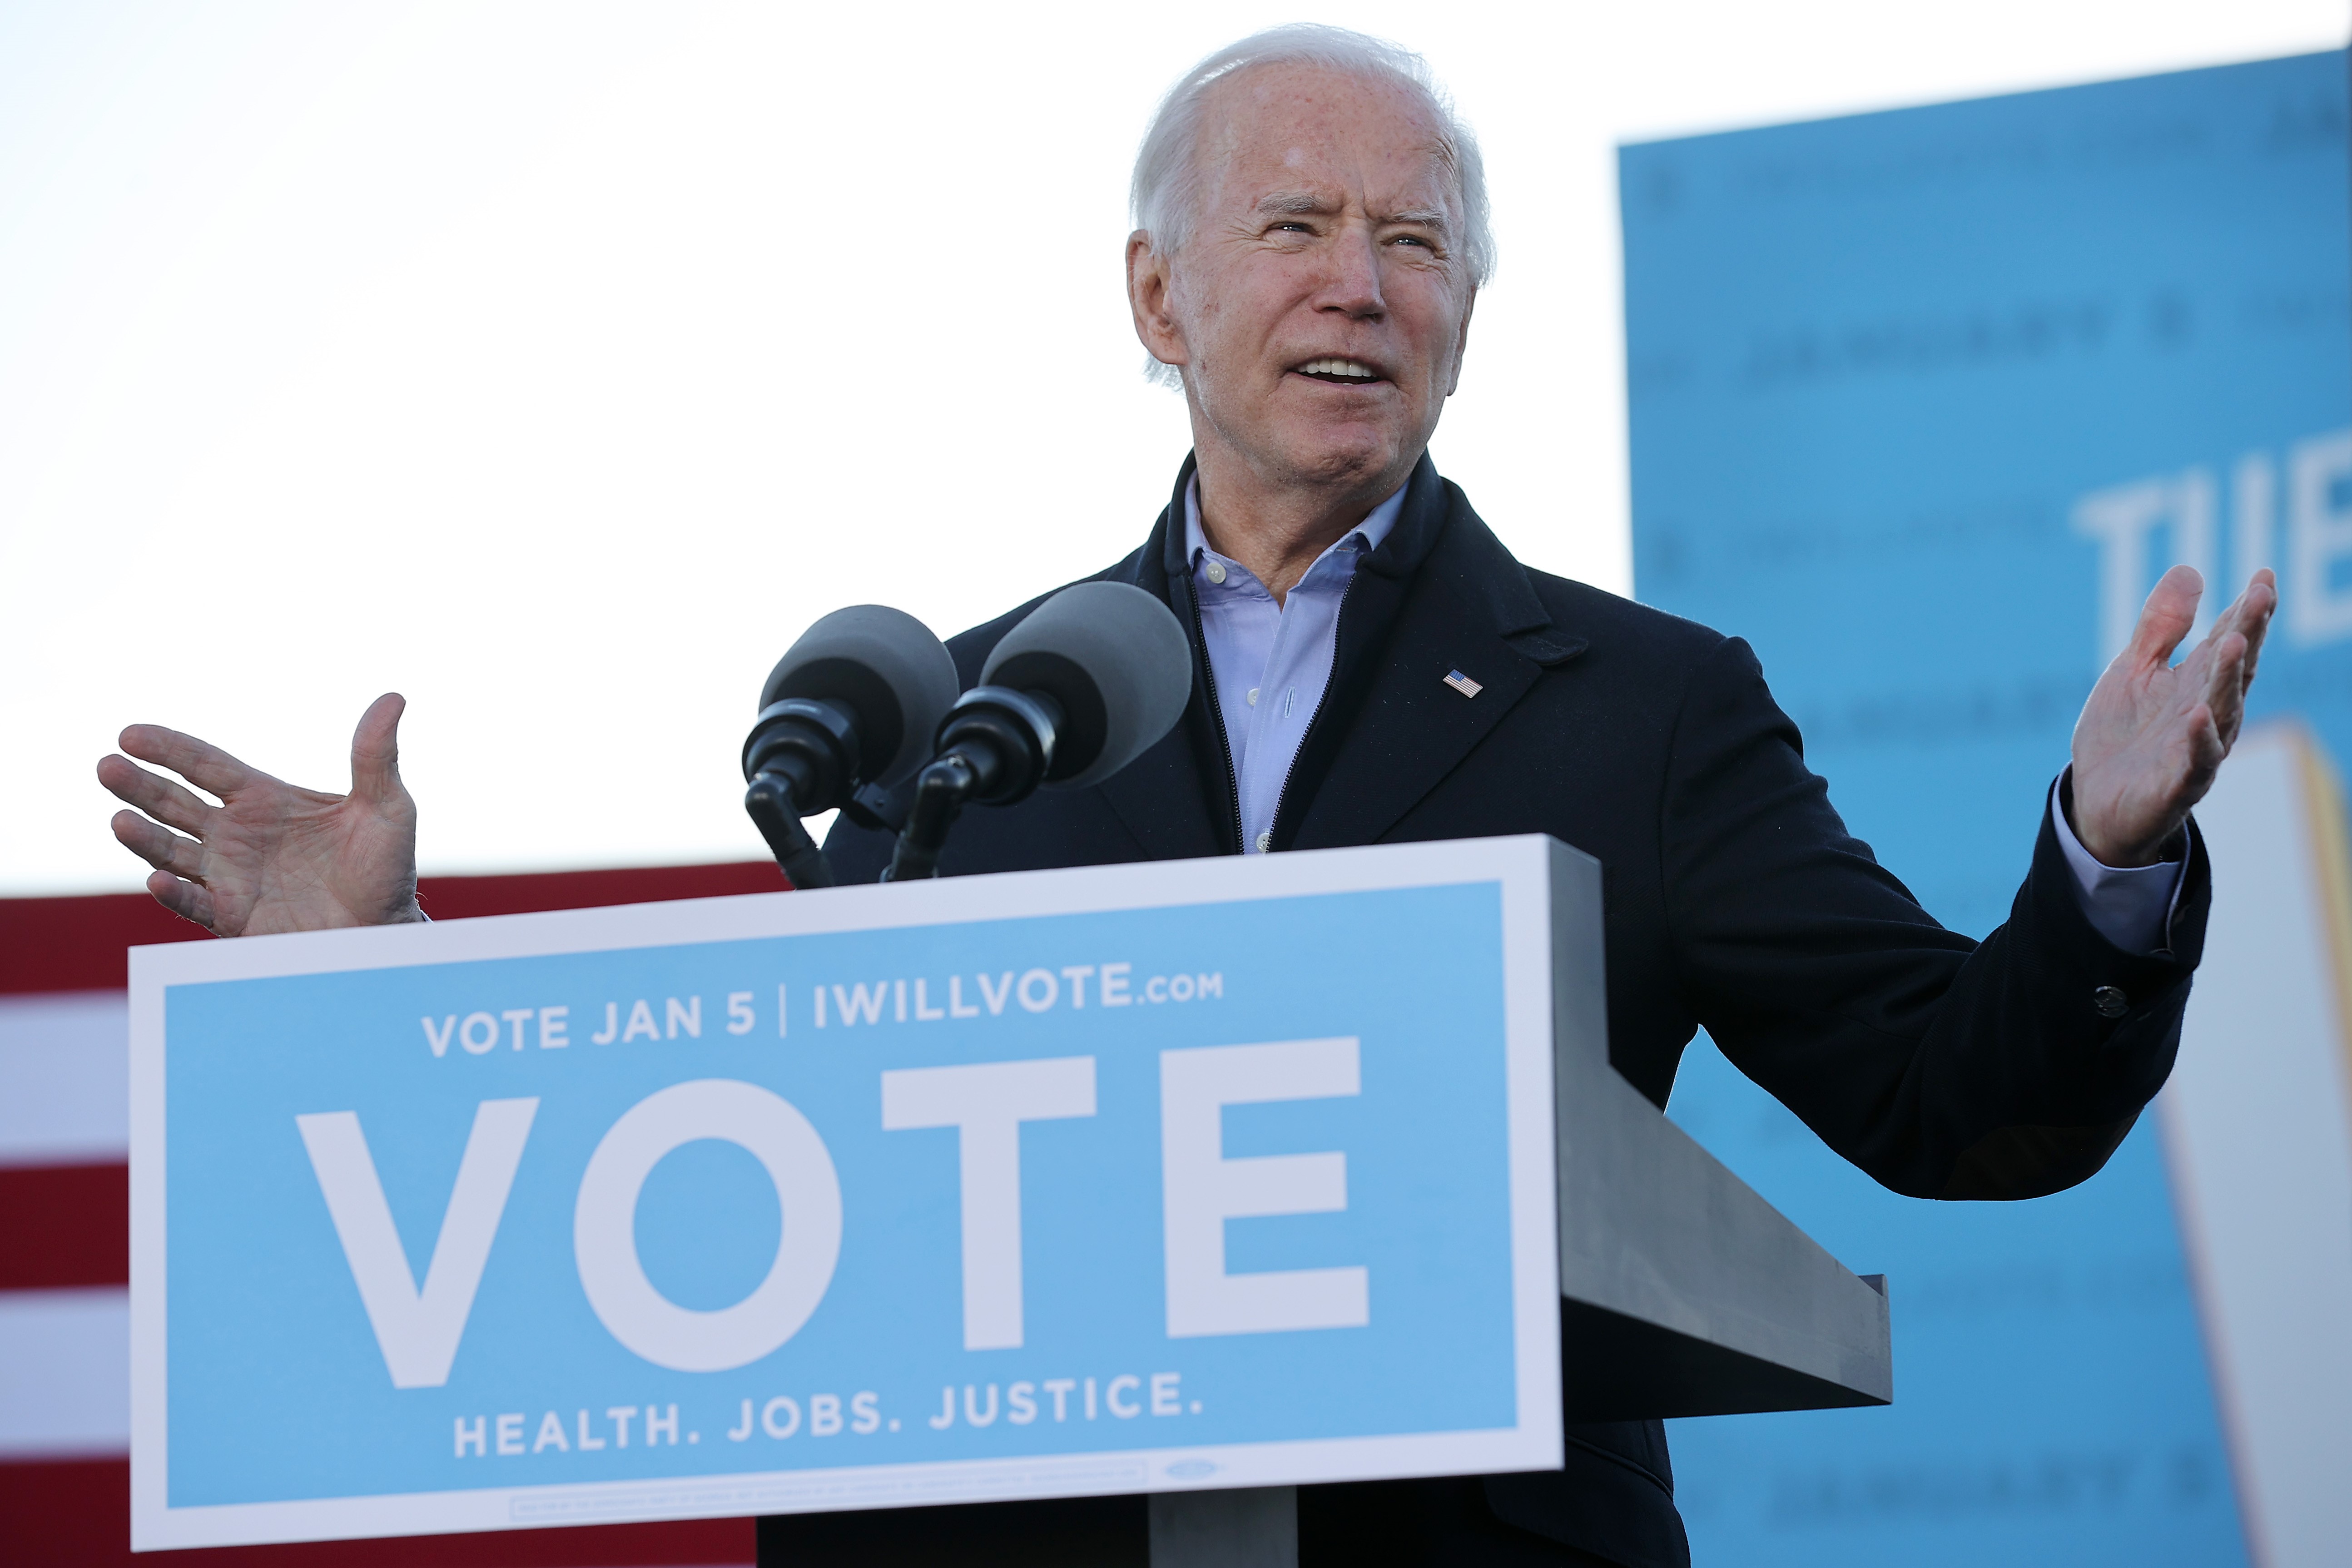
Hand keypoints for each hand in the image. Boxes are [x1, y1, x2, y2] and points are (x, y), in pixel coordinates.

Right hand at [96, 693, 424, 934]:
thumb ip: (376, 756)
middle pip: (175, 803)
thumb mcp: (387, 807)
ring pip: (171, 852)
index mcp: (265, 800)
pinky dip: (174, 893)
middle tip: (107, 766)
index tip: (130, 734)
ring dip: (145, 838)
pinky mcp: (233, 917)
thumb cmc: (387, 868)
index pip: (206, 766)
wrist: (386, 930)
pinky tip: (157, 879)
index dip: (169, 749)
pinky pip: (194, 903)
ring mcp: (230, 876)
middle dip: (139, 786)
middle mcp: (237, 835)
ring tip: (120, 821)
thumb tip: (394, 698)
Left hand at [2070, 566, 2275, 865]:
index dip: (2247, 609)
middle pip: (2234, 668)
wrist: (2096, 802)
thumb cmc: (2122, 734)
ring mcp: (2196, 748)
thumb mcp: (2133, 670)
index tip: (2263, 575)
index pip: (2229, 639)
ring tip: (2234, 641)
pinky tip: (2197, 715)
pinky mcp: (2177, 785)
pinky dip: (2199, 739)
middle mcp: (2207, 711)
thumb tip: (2189, 569)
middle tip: (2261, 595)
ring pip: (2223, 710)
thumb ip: (2160, 627)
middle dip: (2249, 632)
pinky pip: (2195, 762)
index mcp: (2198, 682)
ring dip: (2229, 677)